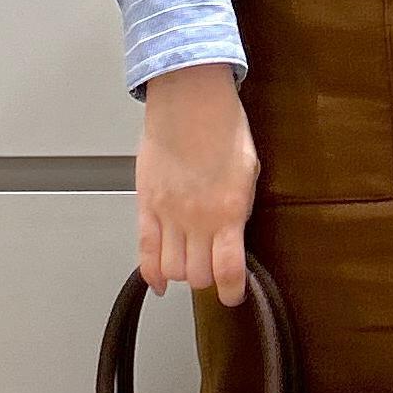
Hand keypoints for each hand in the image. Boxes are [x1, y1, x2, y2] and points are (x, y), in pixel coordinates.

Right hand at [135, 63, 259, 306]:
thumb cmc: (222, 126)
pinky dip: (151, 273)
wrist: (189, 97)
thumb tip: (231, 235)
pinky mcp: (146, 204)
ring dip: (181, 272)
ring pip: (172, 268)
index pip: (228, 270)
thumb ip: (238, 208)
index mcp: (228, 211)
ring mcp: (168, 213)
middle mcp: (196, 218)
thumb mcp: (247, 171)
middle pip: (197, 275)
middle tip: (210, 267)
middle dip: (206, 278)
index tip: (232, 295)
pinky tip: (160, 282)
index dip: (231, 291)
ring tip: (188, 261)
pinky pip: (144, 250)